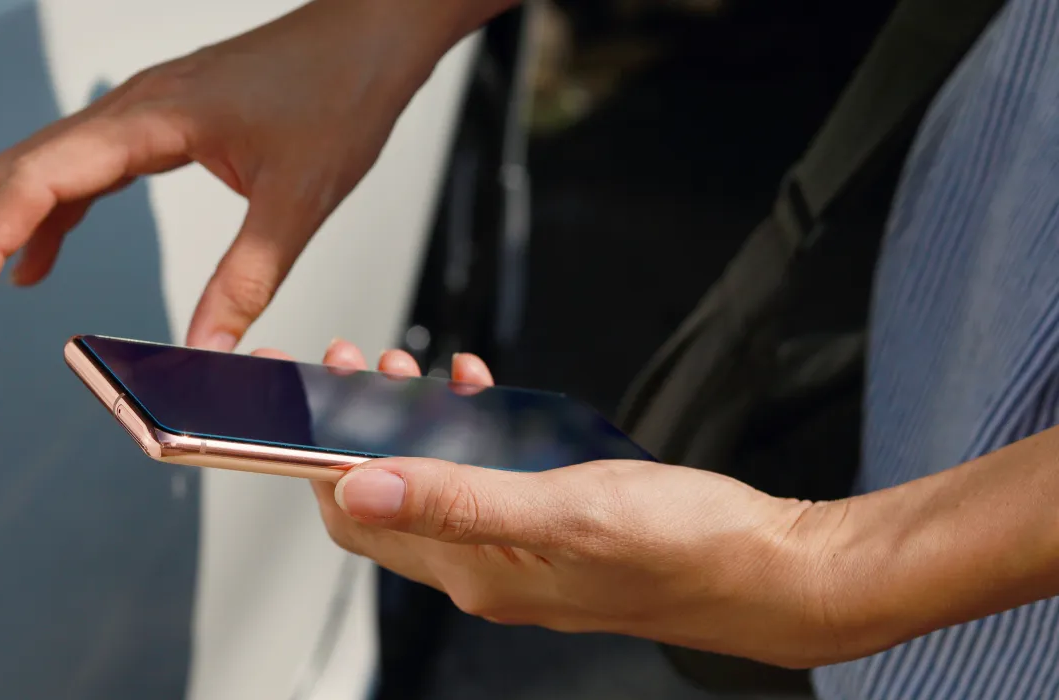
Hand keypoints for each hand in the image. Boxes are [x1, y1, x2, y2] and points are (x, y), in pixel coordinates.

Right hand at [0, 0, 513, 349]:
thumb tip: (205, 353)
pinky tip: (39, 259)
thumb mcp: (299, 198)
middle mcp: (131, 111)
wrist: (370, 32)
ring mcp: (139, 115)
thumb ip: (247, 281)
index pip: (37, 180)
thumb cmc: (341, 86)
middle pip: (15, 173)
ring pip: (39, 170)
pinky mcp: (156, 126)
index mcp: (149, 120)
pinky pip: (79, 172)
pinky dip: (47, 217)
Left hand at [254, 340, 859, 667]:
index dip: (317, 458)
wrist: (773, 570)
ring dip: (412, 419)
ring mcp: (517, 546)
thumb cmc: (684, 551)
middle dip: (359, 425)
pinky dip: (472, 424)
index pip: (355, 517)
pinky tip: (483, 387)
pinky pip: (487, 472)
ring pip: (435, 477)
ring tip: (410, 367)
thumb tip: (362, 485)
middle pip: (386, 495)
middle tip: (358, 364)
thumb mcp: (562, 512)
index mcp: (473, 570)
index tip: (302, 399)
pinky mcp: (551, 523)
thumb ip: (458, 500)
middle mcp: (484, 566)